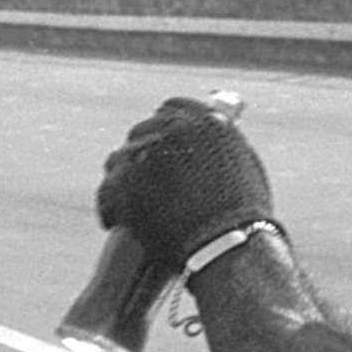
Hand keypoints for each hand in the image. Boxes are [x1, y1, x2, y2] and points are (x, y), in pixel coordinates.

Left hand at [95, 94, 273, 264]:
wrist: (232, 243)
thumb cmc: (244, 217)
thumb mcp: (243, 168)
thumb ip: (220, 148)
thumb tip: (209, 144)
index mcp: (206, 122)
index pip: (172, 108)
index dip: (163, 127)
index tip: (158, 141)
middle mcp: (176, 130)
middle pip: (142, 132)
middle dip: (141, 153)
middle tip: (141, 176)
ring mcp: (150, 154)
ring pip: (119, 159)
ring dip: (123, 177)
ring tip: (126, 199)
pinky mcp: (129, 182)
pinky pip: (107, 190)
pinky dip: (109, 207)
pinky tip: (114, 219)